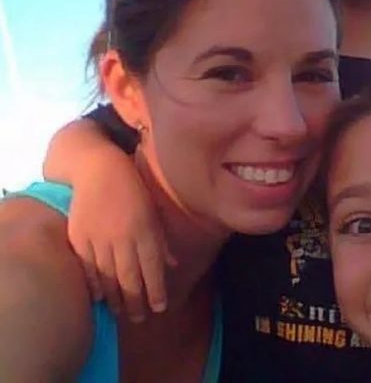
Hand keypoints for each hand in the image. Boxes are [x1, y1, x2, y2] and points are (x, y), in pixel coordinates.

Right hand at [68, 146, 176, 321]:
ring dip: (116, 299)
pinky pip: (87, 267)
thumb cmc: (132, 188)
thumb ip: (161, 240)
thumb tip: (173, 265)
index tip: (160, 307)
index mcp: (145, 230)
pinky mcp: (79, 237)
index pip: (152, 269)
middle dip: (136, 302)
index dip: (156, 290)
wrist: (98, 169)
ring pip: (108, 277)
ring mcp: (99, 238)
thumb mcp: (153, 211)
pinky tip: (100, 297)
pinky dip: (94, 284)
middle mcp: (123, 237)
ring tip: (121, 313)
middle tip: (140, 319)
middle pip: (130, 278)